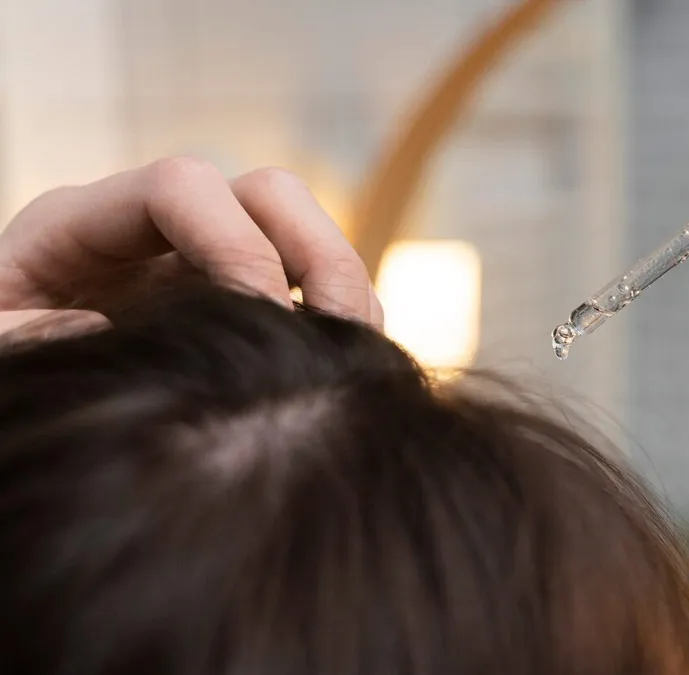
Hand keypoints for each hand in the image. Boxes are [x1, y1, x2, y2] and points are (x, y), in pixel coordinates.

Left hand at [0, 158, 381, 334]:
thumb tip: (106, 327)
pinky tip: (344, 370)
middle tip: (336, 337)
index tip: (260, 321)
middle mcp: (154, 231)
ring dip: (342, 287)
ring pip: (303, 235)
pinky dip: (339, 318)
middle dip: (316, 255)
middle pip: (266, 192)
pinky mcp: (236, 301)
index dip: (234, 243)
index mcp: (80, 225)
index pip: (181, 187)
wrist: (19, 406)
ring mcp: (201, 262)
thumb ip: (26, 337)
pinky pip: (310, 287)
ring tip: (354, 360)